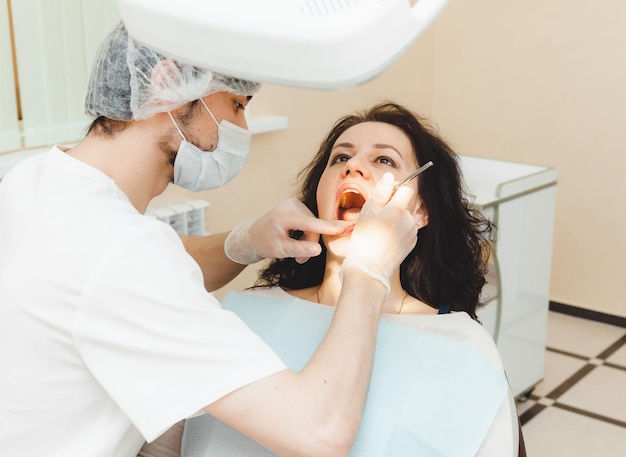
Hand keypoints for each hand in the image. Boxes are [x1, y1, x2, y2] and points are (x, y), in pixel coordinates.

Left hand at [225, 198, 352, 264]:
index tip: (346, 227)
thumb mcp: (280, 250)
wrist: (253, 235)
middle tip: (299, 260)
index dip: (329, 227)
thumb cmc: (264, 243)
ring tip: (294, 250)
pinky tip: (295, 237)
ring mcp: (295, 203)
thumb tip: (318, 249)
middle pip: (314, 228)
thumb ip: (299, 249)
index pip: (311, 223)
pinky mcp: (298, 206)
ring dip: (308, 240)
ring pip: (314, 226)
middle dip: (309, 244)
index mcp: (285, 216)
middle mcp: (291, 205)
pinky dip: (306, 233)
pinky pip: (311, 222)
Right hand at [340, 173, 417, 292]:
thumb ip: (381, 192)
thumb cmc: (364, 239)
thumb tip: (390, 176)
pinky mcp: (411, 242)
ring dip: (395, 218)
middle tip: (377, 216)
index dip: (396, 189)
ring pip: (405, 216)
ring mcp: (412, 232)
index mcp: (398, 210)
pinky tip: (385, 238)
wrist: (369, 268)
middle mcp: (409, 220)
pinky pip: (406, 229)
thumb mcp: (368, 212)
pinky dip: (398, 230)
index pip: (406, 188)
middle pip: (405, 203)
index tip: (385, 197)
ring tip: (380, 229)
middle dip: (393, 205)